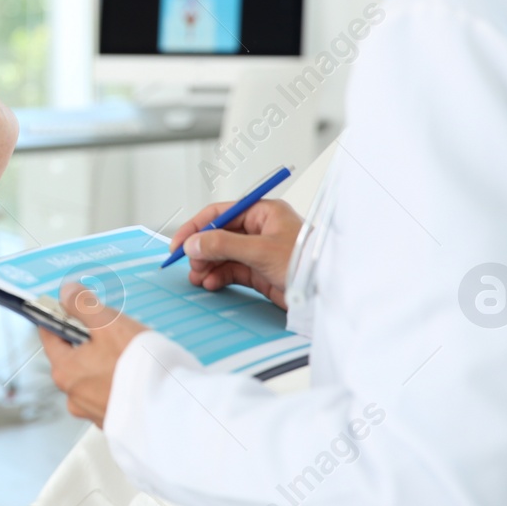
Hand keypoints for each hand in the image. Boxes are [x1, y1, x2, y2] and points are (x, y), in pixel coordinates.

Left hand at [38, 281, 149, 427]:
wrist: (173, 411)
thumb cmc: (139, 369)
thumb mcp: (109, 325)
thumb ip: (83, 305)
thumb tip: (67, 292)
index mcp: (65, 371)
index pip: (50, 335)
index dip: (60, 316)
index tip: (71, 307)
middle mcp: (74, 395)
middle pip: (73, 356)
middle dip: (90, 340)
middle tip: (114, 331)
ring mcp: (93, 411)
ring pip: (93, 376)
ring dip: (106, 362)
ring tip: (131, 354)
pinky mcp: (114, 421)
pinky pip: (110, 394)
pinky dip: (118, 382)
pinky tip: (137, 375)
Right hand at [170, 198, 302, 309]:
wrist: (327, 293)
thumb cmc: (306, 263)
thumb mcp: (260, 250)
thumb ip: (223, 245)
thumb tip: (193, 244)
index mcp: (263, 212)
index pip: (221, 213)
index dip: (197, 227)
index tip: (179, 243)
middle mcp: (260, 229)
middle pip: (219, 235)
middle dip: (202, 250)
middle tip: (189, 264)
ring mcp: (259, 250)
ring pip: (223, 254)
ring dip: (207, 265)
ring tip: (198, 277)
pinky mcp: (260, 271)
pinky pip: (231, 270)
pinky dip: (219, 276)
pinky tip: (211, 283)